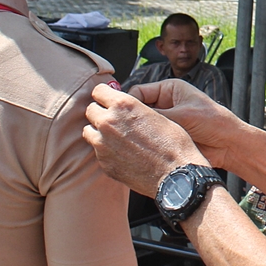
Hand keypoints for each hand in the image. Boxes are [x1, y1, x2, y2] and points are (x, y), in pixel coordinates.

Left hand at [84, 85, 205, 195]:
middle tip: (114, 120)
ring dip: (99, 131)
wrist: (176, 174)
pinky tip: (122, 154)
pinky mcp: (103, 163)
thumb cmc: (173, 143)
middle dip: (101, 113)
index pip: (98, 91)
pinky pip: (97, 151)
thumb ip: (134, 108)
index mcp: (123, 105)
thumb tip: (123, 106)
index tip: (109, 100)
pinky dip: (106, 150)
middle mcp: (108, 122)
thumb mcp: (156, 114)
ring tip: (116, 138)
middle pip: (90, 110)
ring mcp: (103, 144)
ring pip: (89, 131)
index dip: (105, 95)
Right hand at [129, 78, 247, 169]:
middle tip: (121, 130)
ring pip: (141, 126)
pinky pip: (148, 140)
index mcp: (168, 89)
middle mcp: (164, 104)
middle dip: (130, 119)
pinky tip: (138, 149)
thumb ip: (156, 115)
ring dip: (137, 133)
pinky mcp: (166, 137)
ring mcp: (165, 121)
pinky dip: (143, 144)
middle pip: (137, 110)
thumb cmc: (214, 122)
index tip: (120, 115)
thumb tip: (129, 117)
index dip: (128, 103)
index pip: (138, 91)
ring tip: (130, 141)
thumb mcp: (182, 115)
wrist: (229, 145)